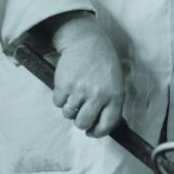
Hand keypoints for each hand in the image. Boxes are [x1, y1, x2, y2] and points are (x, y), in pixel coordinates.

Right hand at [50, 13, 123, 137]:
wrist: (86, 41)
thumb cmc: (103, 64)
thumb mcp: (116, 82)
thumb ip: (110, 103)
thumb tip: (98, 125)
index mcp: (115, 96)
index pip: (106, 125)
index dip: (97, 132)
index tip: (91, 132)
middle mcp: (98, 95)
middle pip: (83, 123)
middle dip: (80, 122)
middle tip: (80, 113)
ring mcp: (80, 90)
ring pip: (68, 114)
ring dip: (69, 109)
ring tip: (73, 96)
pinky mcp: (64, 85)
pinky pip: (57, 103)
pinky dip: (60, 98)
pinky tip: (66, 87)